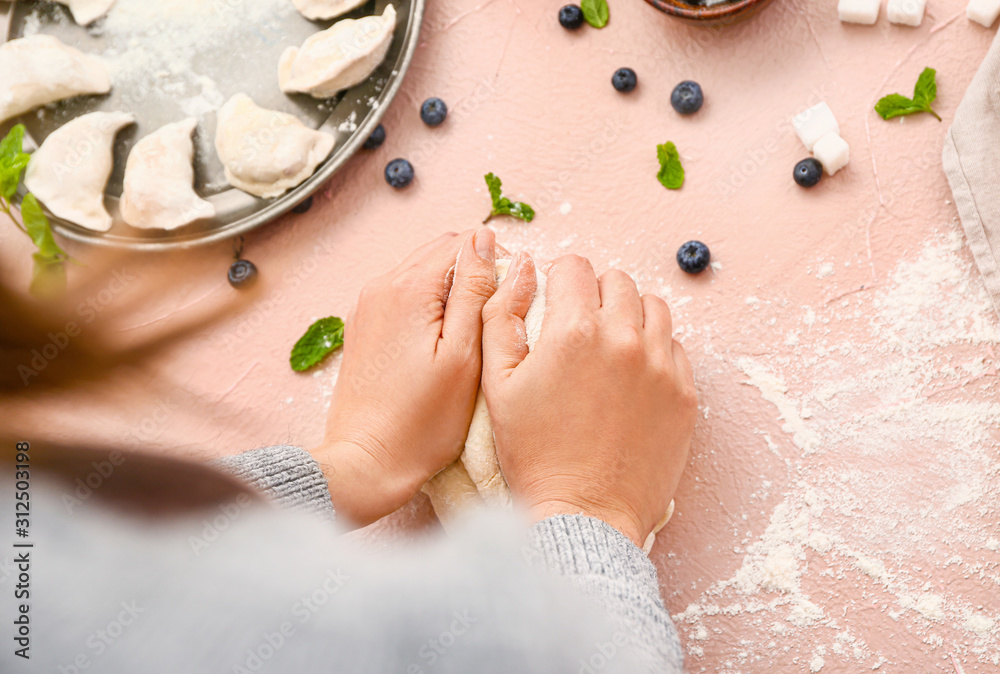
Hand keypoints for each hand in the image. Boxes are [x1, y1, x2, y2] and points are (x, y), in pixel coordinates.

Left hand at [313, 229, 497, 525]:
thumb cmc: (423, 421)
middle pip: (438, 254)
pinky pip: (403, 297)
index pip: (461, 242)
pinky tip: (443, 343)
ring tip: (472, 333)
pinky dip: (428, 307)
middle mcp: (381, 287)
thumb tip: (484, 240)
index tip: (510, 298)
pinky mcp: (364, 328)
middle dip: (472, 272)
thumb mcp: (464, 354)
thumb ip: (475, 290)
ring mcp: (368, 307)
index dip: (495, 261)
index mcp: (408, 288)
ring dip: (450, 290)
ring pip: (421, 274)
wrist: (367, 462)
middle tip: (495, 317)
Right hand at [481, 254, 696, 546]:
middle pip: (616, 281)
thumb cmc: (533, 455)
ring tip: (611, 344)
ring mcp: (660, 366)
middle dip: (595, 293)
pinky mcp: (684, 393)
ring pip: (653, 307)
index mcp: (574, 331)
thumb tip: (521, 270)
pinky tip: (633, 375)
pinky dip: (654, 349)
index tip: (555, 301)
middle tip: (580, 325)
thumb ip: (501, 318)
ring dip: (630, 314)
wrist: (584, 518)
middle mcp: (624, 338)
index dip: (559, 279)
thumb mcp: (497, 385)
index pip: (574, 267)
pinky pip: (675, 347)